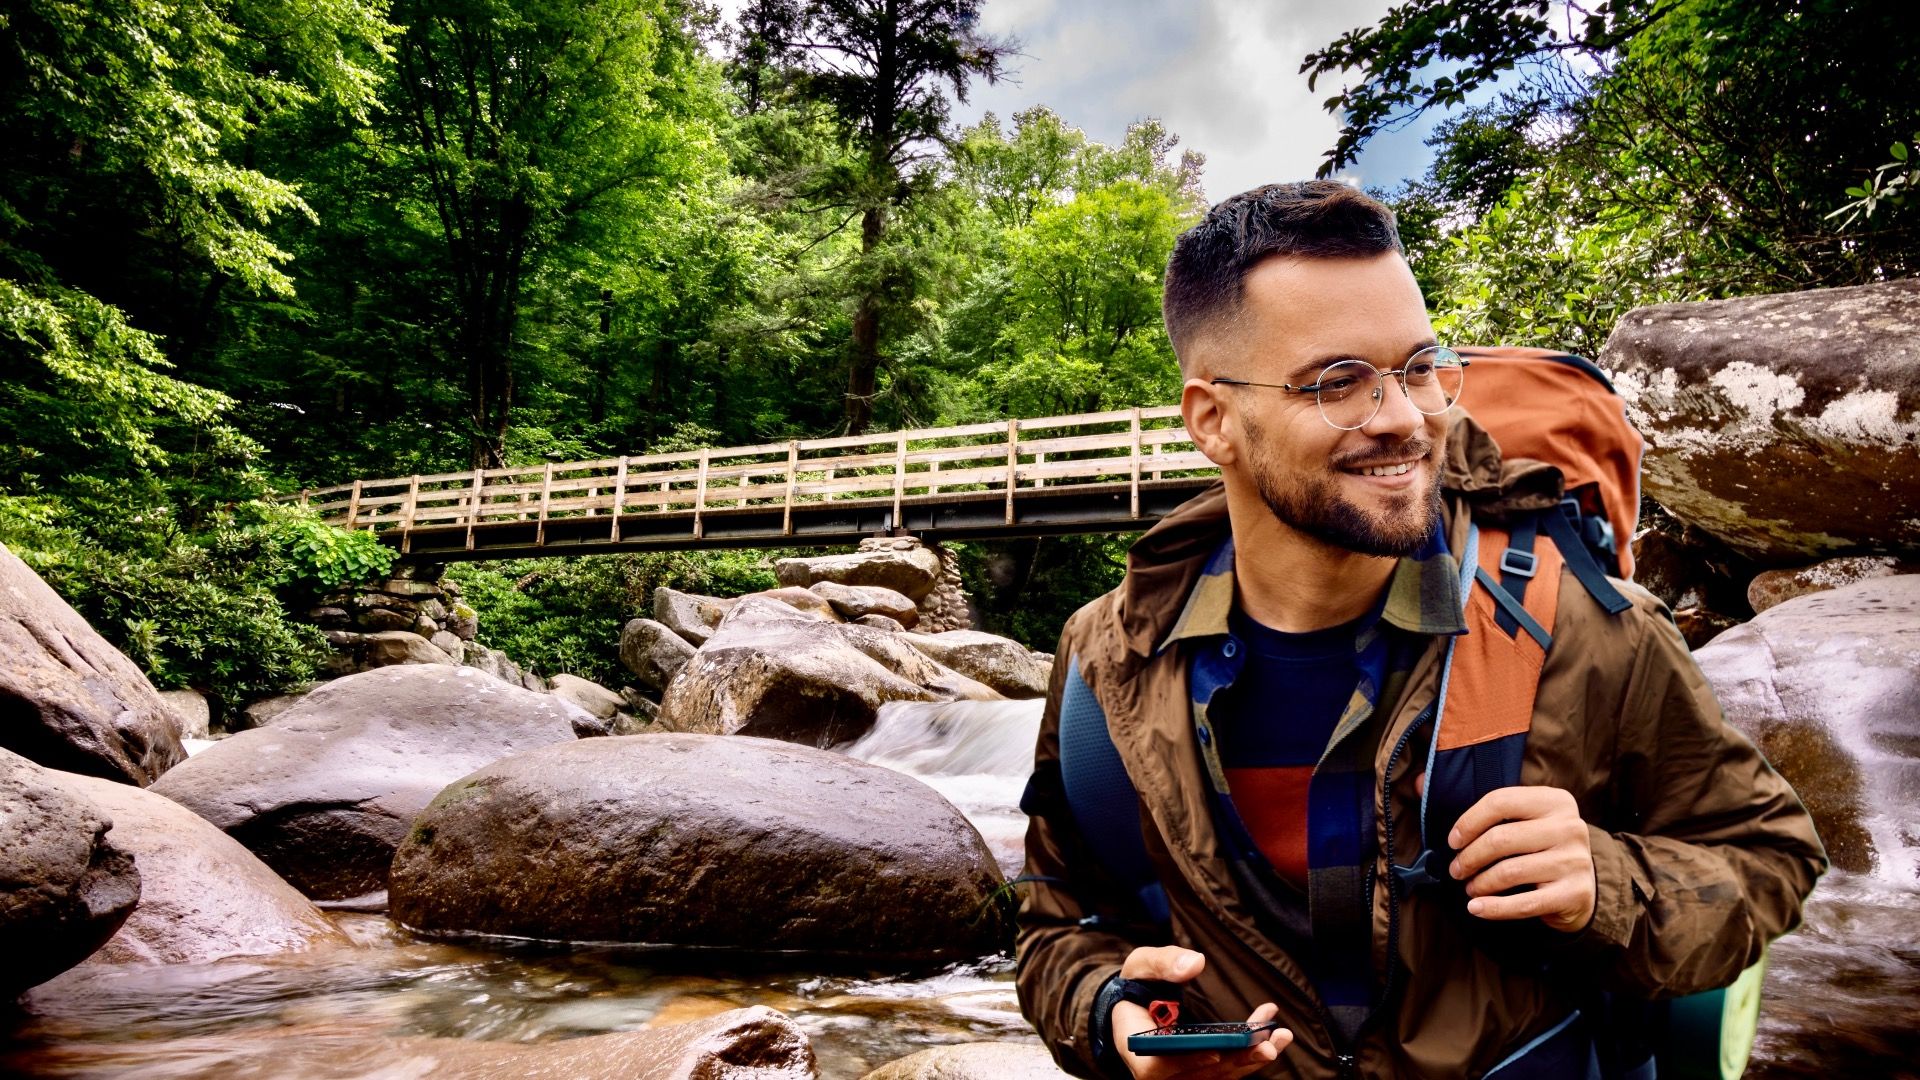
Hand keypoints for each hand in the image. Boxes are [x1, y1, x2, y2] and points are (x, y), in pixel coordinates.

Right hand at [1112, 946, 1290, 1079]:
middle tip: (1266, 1045)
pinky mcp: (1199, 1069)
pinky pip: (1226, 1068)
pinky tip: (1271, 1034)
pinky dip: (1248, 1053)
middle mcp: (1158, 1069)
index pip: (1156, 1067)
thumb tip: (1194, 964)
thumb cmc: (1137, 984)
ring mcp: (1180, 1073)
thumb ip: (1164, 963)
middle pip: (1197, 1075)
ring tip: (1279, 1037)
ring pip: (1217, 1075)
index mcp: (1136, 1046)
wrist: (1136, 1001)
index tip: (1215, 1051)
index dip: (1185, 1062)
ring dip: (1250, 1059)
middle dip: (1235, 1061)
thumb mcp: (1141, 964)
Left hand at [1447, 785, 1595, 932]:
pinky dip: (1494, 908)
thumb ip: (1474, 803)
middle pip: (1501, 839)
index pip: (1500, 802)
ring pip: (1510, 872)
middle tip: (1456, 870)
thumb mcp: (1519, 819)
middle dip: (1470, 857)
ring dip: (1480, 883)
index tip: (1452, 841)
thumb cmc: (1538, 847)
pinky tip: (1476, 909)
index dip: (1468, 822)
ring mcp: (1575, 861)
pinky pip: (1524, 903)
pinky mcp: (1574, 893)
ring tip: (1469, 888)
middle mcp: (1570, 827)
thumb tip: (1416, 782)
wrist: (1581, 887)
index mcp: (1554, 801)